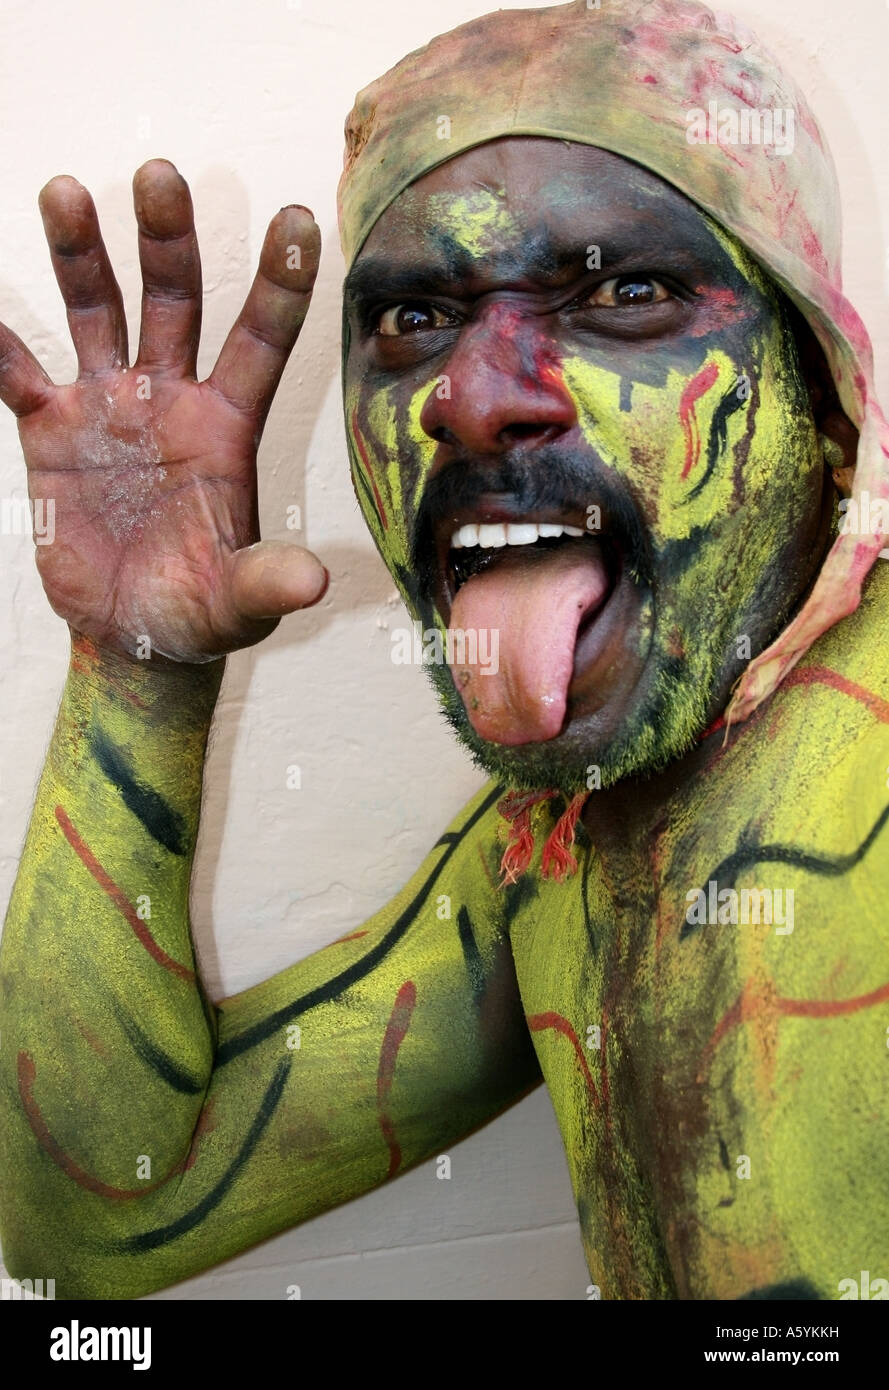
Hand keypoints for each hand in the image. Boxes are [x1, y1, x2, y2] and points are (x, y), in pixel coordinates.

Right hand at [0, 159, 327, 663]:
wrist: (135, 635)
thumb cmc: (201, 612)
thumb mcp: (239, 601)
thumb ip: (268, 581)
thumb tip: (312, 583)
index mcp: (227, 426)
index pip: (260, 341)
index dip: (279, 281)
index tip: (298, 216)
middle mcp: (170, 399)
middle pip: (173, 301)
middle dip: (166, 240)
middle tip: (160, 176)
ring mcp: (108, 407)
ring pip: (96, 313)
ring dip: (80, 255)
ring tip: (64, 191)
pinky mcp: (50, 430)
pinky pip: (16, 373)